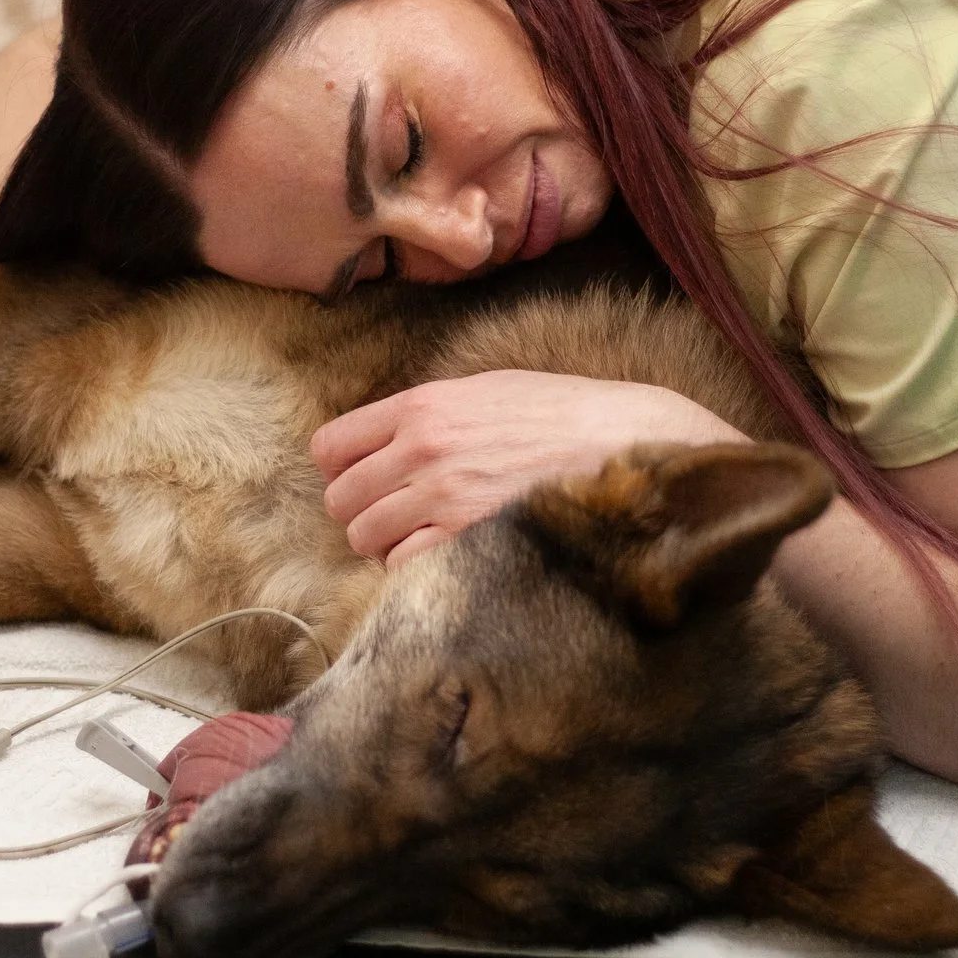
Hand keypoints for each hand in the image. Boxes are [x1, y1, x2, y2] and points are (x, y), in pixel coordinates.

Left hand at [312, 370, 746, 565]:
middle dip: (360, 511)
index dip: (340, 468)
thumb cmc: (564, 413)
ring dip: (386, 544)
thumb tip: (385, 440)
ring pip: (365, 538)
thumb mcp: (489, 388)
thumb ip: (429, 411)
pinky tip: (444, 555)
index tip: (361, 479)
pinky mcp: (468, 539)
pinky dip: (413, 569)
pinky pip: (403, 567)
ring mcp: (443, 497)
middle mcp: (422, 449)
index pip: (331, 445)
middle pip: (341, 499)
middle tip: (395, 516)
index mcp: (423, 405)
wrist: (626, 441)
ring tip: (421, 538)